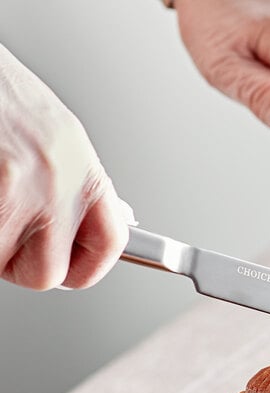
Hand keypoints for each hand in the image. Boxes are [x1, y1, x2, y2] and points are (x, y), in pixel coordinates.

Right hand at [0, 44, 131, 290]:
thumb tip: (108, 223)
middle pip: (48, 273)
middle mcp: (59, 180)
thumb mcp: (59, 139)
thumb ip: (80, 187)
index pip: (111, 245)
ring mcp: (18, 186)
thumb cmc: (1, 94)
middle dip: (21, 265)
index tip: (72, 271)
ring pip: (1, 262)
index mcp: (84, 169)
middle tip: (7, 239)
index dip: (88, 268)